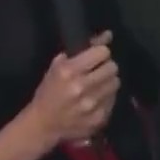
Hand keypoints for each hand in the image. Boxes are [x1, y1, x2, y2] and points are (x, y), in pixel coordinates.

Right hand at [21, 33, 118, 148]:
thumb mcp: (57, 67)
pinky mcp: (99, 118)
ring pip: (115, 83)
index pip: (102, 52)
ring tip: (98, 85)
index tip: (97, 57)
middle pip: (112, 67)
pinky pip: (113, 100)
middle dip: (106, 67)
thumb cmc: (49, 92)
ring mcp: (91, 105)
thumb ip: (82, 50)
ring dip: (108, 82)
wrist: (43, 125)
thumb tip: (108, 35)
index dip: (101, 53)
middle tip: (99, 71)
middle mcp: (81, 87)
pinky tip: (96, 100)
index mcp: (68, 71)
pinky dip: (107, 97)